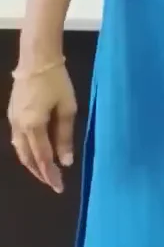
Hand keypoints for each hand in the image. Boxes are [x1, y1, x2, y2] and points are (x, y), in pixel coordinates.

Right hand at [7, 60, 75, 193]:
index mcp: (33, 126)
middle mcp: (19, 127)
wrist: (36, 59)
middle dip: (40, 173)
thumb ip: (65, 136)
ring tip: (45, 171)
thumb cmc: (56, 81)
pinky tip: (36, 152)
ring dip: (32, 163)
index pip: (42, 158)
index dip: (50, 174)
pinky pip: (18, 140)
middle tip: (53, 183)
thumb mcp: (67, 108)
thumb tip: (66, 161)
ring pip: (20, 150)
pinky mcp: (12, 114)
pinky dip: (26, 151)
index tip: (59, 187)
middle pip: (27, 158)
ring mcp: (13, 121)